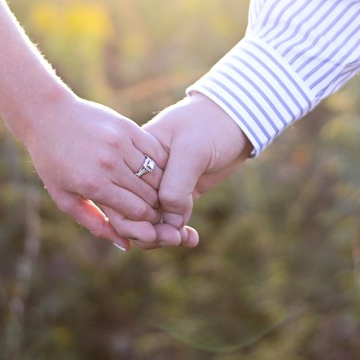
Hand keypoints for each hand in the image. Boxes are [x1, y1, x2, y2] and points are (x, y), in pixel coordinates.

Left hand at [20, 91, 171, 249]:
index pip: (137, 211)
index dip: (148, 221)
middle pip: (149, 194)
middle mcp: (109, 164)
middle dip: (156, 207)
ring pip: (156, 173)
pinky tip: (156, 171)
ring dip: (160, 187)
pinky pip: (155, 151)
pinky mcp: (127, 127)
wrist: (48, 116)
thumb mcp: (65, 198)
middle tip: (159, 211)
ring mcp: (120, 143)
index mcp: (93, 184)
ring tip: (158, 193)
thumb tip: (127, 244)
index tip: (150, 223)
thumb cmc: (54, 162)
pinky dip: (160, 164)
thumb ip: (95, 223)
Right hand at [141, 93, 251, 246]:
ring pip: (151, 220)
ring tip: (184, 239)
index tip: (156, 232)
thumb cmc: (211, 125)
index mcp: (136, 155)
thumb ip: (176, 184)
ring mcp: (162, 184)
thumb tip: (168, 220)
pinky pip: (170, 219)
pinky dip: (178, 231)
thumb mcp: (192, 150)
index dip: (134, 220)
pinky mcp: (180, 193)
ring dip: (164, 235)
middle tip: (174, 239)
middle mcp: (145, 173)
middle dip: (149, 232)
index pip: (123, 194)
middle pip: (133, 212)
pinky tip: (192, 238)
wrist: (237, 120)